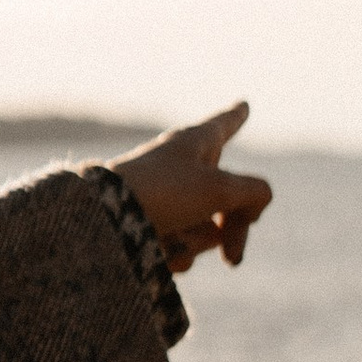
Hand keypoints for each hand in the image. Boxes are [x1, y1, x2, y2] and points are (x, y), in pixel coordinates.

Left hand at [111, 102, 271, 274]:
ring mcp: (166, 198)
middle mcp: (180, 166)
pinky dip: (175, 253)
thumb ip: (254, 193)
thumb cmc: (163, 192)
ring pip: (205, 227)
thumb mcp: (221, 188)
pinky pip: (179, 245)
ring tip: (175, 238)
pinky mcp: (149, 226)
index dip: (236, 116)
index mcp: (194, 142)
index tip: (243, 103)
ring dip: (198, 242)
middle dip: (234, 230)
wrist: (107, 223)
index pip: (223, 125)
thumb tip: (252, 212)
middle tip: (233, 258)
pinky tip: (157, 252)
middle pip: (227, 197)